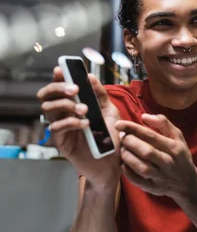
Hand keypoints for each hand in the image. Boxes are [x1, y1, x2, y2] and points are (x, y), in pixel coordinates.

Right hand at [37, 66, 120, 188]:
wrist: (114, 162)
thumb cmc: (110, 136)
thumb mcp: (110, 111)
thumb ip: (100, 94)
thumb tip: (90, 76)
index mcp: (73, 104)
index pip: (58, 87)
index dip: (57, 77)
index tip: (61, 69)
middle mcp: (63, 114)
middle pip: (46, 95)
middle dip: (58, 88)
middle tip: (74, 90)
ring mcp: (60, 128)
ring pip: (48, 109)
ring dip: (66, 104)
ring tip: (84, 109)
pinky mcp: (61, 142)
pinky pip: (57, 127)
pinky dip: (71, 122)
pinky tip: (85, 124)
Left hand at [116, 114, 196, 202]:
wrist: (187, 183)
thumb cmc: (179, 156)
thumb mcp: (177, 137)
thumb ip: (163, 123)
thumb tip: (144, 116)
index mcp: (174, 147)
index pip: (151, 136)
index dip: (132, 129)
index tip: (119, 124)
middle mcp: (168, 162)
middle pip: (145, 151)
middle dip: (129, 142)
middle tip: (121, 137)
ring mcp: (160, 177)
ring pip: (141, 167)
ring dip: (127, 156)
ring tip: (122, 149)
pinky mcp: (153, 188)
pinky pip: (137, 180)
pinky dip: (127, 172)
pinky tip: (123, 163)